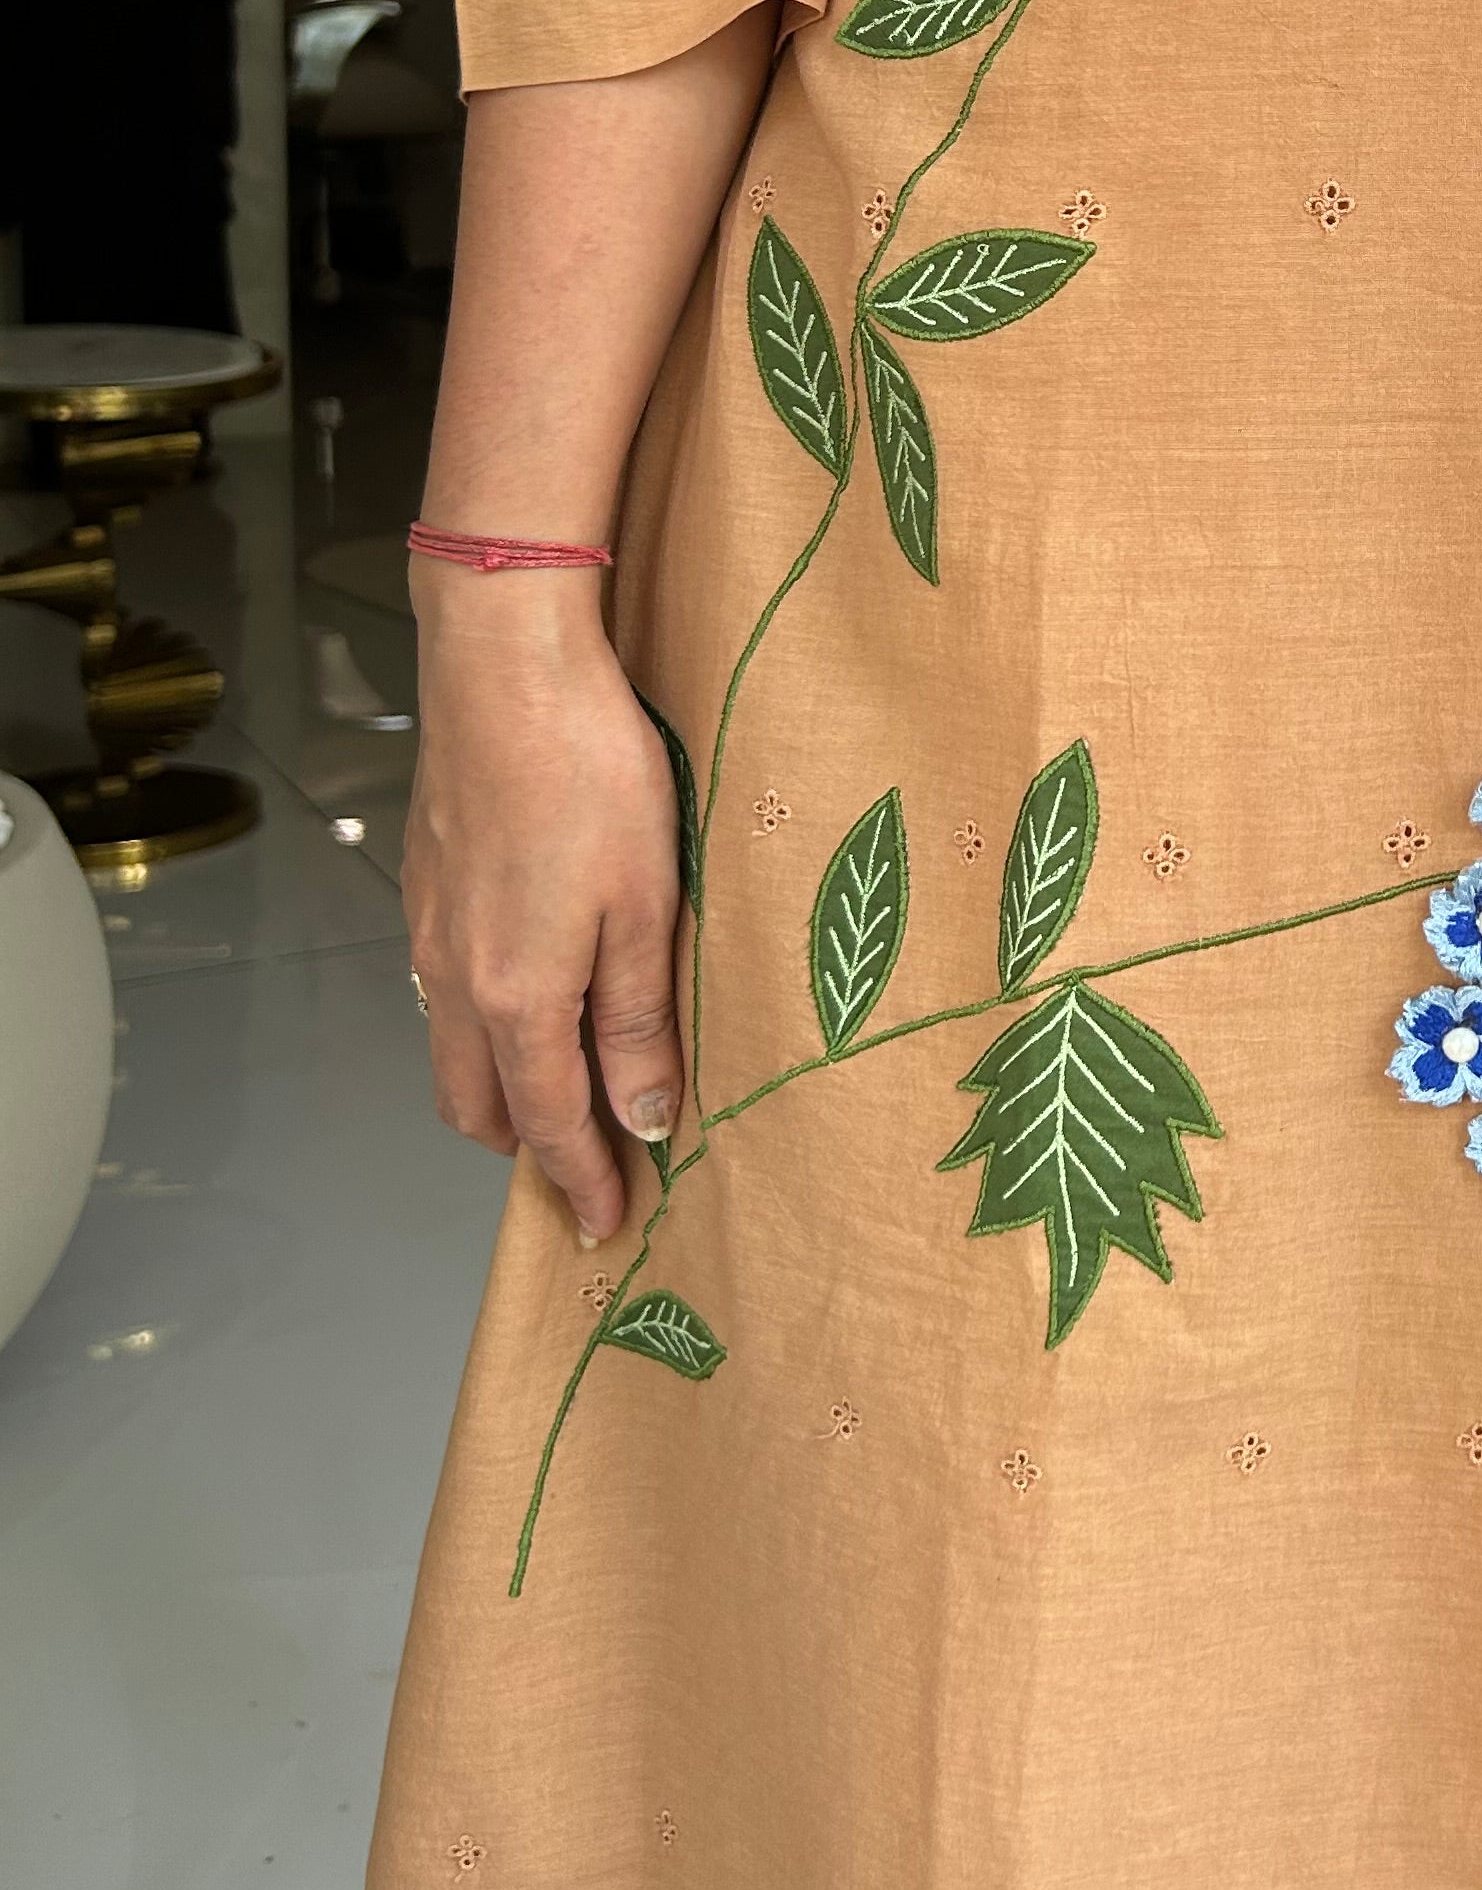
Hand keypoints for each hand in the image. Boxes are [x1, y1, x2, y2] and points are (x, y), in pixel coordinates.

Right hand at [404, 575, 684, 1245]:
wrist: (505, 665)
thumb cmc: (592, 776)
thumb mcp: (647, 906)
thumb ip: (639, 1019)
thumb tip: (640, 1118)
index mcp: (517, 997)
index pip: (548, 1124)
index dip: (580, 1181)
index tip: (607, 1224)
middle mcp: (456, 978)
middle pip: (478, 1105)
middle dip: (529, 1147)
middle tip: (589, 1163)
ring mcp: (429, 930)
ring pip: (453, 1048)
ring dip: (501, 1086)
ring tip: (564, 1086)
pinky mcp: (425, 882)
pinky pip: (443, 989)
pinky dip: (482, 1023)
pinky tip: (528, 992)